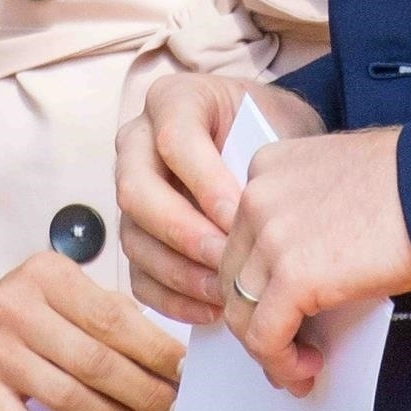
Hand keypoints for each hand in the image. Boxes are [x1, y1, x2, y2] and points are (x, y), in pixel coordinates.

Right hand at [0, 251, 184, 410]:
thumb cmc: (28, 311)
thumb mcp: (65, 292)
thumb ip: (111, 314)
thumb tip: (169, 359)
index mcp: (47, 274)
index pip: (113, 319)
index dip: (155, 351)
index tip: (186, 374)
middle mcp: (15, 308)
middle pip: (95, 361)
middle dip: (143, 392)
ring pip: (68, 398)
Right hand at [117, 69, 322, 325]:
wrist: (268, 141)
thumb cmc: (275, 130)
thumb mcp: (279, 126)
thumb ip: (264, 160)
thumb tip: (263, 216)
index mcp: (173, 100)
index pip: (174, 139)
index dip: (205, 181)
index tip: (243, 213)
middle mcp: (138, 142)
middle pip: (136, 191)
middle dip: (184, 232)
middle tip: (228, 258)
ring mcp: (130, 192)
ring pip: (135, 239)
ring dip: (180, 273)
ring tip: (227, 293)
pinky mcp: (137, 235)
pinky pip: (139, 275)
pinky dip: (173, 298)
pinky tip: (213, 309)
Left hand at [220, 127, 410, 397]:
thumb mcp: (340, 183)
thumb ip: (304, 217)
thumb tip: (296, 281)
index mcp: (267, 167)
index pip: (238, 240)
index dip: (255, 284)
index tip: (276, 312)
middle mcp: (257, 196)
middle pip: (232, 278)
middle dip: (256, 321)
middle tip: (287, 350)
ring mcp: (270, 235)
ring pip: (241, 314)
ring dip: (269, 350)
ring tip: (301, 367)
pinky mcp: (293, 275)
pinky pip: (266, 337)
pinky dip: (283, 363)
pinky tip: (310, 368)